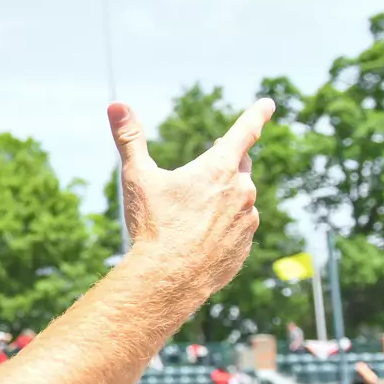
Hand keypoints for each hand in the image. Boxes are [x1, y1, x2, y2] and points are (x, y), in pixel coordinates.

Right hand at [111, 97, 273, 295]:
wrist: (167, 279)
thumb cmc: (152, 224)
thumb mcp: (136, 177)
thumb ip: (129, 138)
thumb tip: (115, 104)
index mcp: (218, 168)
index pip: (245, 131)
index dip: (257, 115)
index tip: (268, 104)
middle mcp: (241, 191)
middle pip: (240, 167)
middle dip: (228, 163)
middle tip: (208, 170)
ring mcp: (247, 221)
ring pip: (240, 201)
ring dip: (223, 200)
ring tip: (192, 217)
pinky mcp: (244, 247)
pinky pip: (237, 230)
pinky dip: (223, 229)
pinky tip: (198, 240)